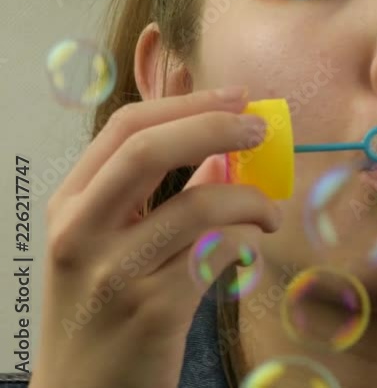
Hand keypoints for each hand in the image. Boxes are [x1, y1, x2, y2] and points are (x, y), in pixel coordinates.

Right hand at [30, 87, 282, 387]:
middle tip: (262, 129)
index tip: (237, 97)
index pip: (124, 128)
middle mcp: (82, 232)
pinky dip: (248, 238)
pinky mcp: (153, 309)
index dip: (187, 104)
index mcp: (70, 206)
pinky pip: (218, 252)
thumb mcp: (113, 245)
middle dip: (214, 126)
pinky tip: (255, 246)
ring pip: (197, 204)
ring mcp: (115, 271)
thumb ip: (160, 195)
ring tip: (271, 213)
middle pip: (148, 149)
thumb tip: (223, 151)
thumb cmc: (105, 313)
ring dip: (251, 199)